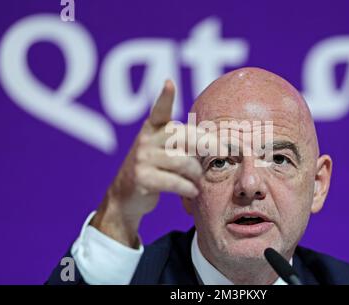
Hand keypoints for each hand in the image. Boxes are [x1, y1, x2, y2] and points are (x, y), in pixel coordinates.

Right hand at [91, 80, 201, 247]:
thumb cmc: (155, 170)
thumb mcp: (164, 151)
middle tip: (223, 152)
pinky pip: (175, 181)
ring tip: (198, 180)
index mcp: (152, 129)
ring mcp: (142, 159)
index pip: (160, 110)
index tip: (169, 83)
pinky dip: (189, 188)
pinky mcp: (142, 179)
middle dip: (208, 144)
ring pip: (183, 162)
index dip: (165, 97)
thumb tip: (216, 144)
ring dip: (197, 173)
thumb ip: (183, 143)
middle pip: (185, 136)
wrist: (126, 197)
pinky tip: (193, 191)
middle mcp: (146, 140)